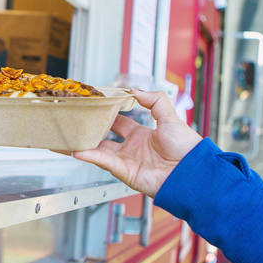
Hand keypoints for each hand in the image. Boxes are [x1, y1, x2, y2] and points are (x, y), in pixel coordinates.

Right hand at [73, 90, 201, 196]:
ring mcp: (127, 160)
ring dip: (85, 144)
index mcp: (142, 134)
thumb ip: (155, 100)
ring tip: (71, 136)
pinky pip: (103, 162)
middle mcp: (132, 147)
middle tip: (79, 120)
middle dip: (93, 129)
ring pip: (100, 150)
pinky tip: (77, 150)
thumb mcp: (170, 116)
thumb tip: (135, 90)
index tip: (96, 105)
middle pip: (105, 136)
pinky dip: (89, 156)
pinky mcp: (125, 172)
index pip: (119, 122)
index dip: (108, 114)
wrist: (191, 171)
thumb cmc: (186, 147)